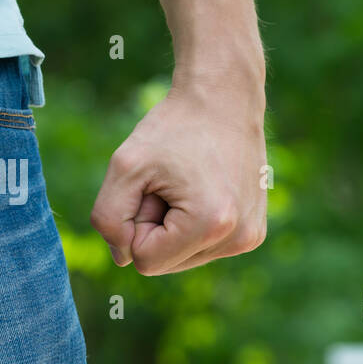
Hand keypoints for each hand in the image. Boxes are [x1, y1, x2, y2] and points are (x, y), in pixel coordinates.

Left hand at [91, 84, 267, 274]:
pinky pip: (203, 248)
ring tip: (189, 186)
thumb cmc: (174, 128)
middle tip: (171, 184)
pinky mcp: (254, 234)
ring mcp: (249, 238)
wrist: (225, 99)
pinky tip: (204, 192)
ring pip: (183, 258)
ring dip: (174, 226)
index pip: (145, 262)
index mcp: (209, 226)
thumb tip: (124, 257)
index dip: (135, 224)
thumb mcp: (125, 166)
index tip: (153, 187)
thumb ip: (108, 219)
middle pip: (166, 264)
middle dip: (156, 228)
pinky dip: (193, 225)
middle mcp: (237, 239)